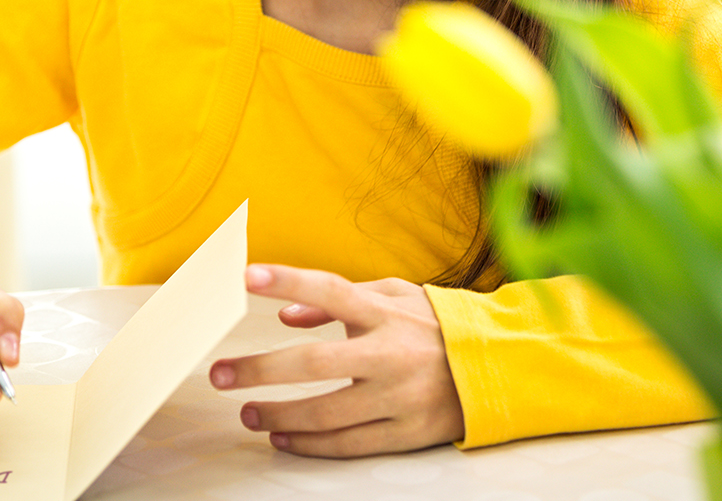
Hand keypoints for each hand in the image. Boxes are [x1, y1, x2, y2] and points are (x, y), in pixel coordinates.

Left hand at [208, 264, 463, 456]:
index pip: (329, 290)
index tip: (245, 277)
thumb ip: (340, 302)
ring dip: (278, 415)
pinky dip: (310, 444)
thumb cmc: (436, 326)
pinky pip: (349, 444)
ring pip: (326, 413)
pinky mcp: (408, 433)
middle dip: (260, 370)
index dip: (287, 281)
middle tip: (219, 375)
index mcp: (386, 313)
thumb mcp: (396, 296)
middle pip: (314, 363)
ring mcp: (399, 397)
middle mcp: (390, 354)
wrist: (502, 369)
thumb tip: (286, 315)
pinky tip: (282, 439)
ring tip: (247, 413)